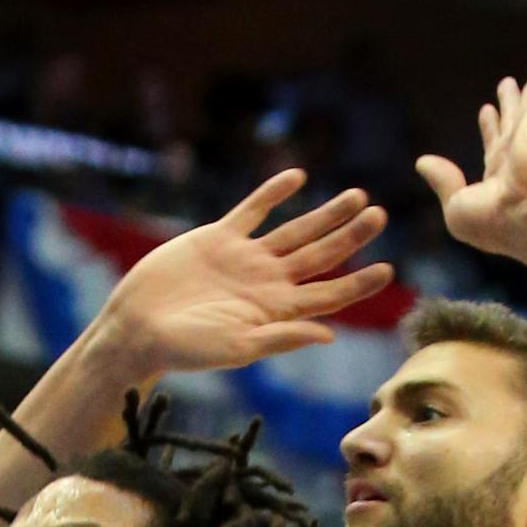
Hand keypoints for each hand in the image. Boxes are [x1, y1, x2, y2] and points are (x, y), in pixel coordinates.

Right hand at [92, 169, 391, 376]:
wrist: (138, 328)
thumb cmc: (184, 349)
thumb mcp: (237, 348)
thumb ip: (282, 337)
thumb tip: (330, 335)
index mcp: (276, 310)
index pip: (328, 295)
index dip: (358, 283)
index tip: (388, 269)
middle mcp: (266, 282)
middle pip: (320, 256)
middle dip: (351, 236)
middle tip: (381, 215)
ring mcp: (244, 258)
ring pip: (295, 230)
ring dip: (325, 214)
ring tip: (357, 195)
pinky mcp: (217, 238)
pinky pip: (252, 210)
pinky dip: (273, 193)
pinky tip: (297, 177)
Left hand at [417, 26, 526, 274]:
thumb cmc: (495, 222)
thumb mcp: (457, 208)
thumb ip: (444, 182)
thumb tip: (423, 162)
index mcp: (501, 176)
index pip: (495, 145)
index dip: (491, 128)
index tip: (486, 111)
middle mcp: (521, 149)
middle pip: (517, 116)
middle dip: (514, 100)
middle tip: (508, 82)